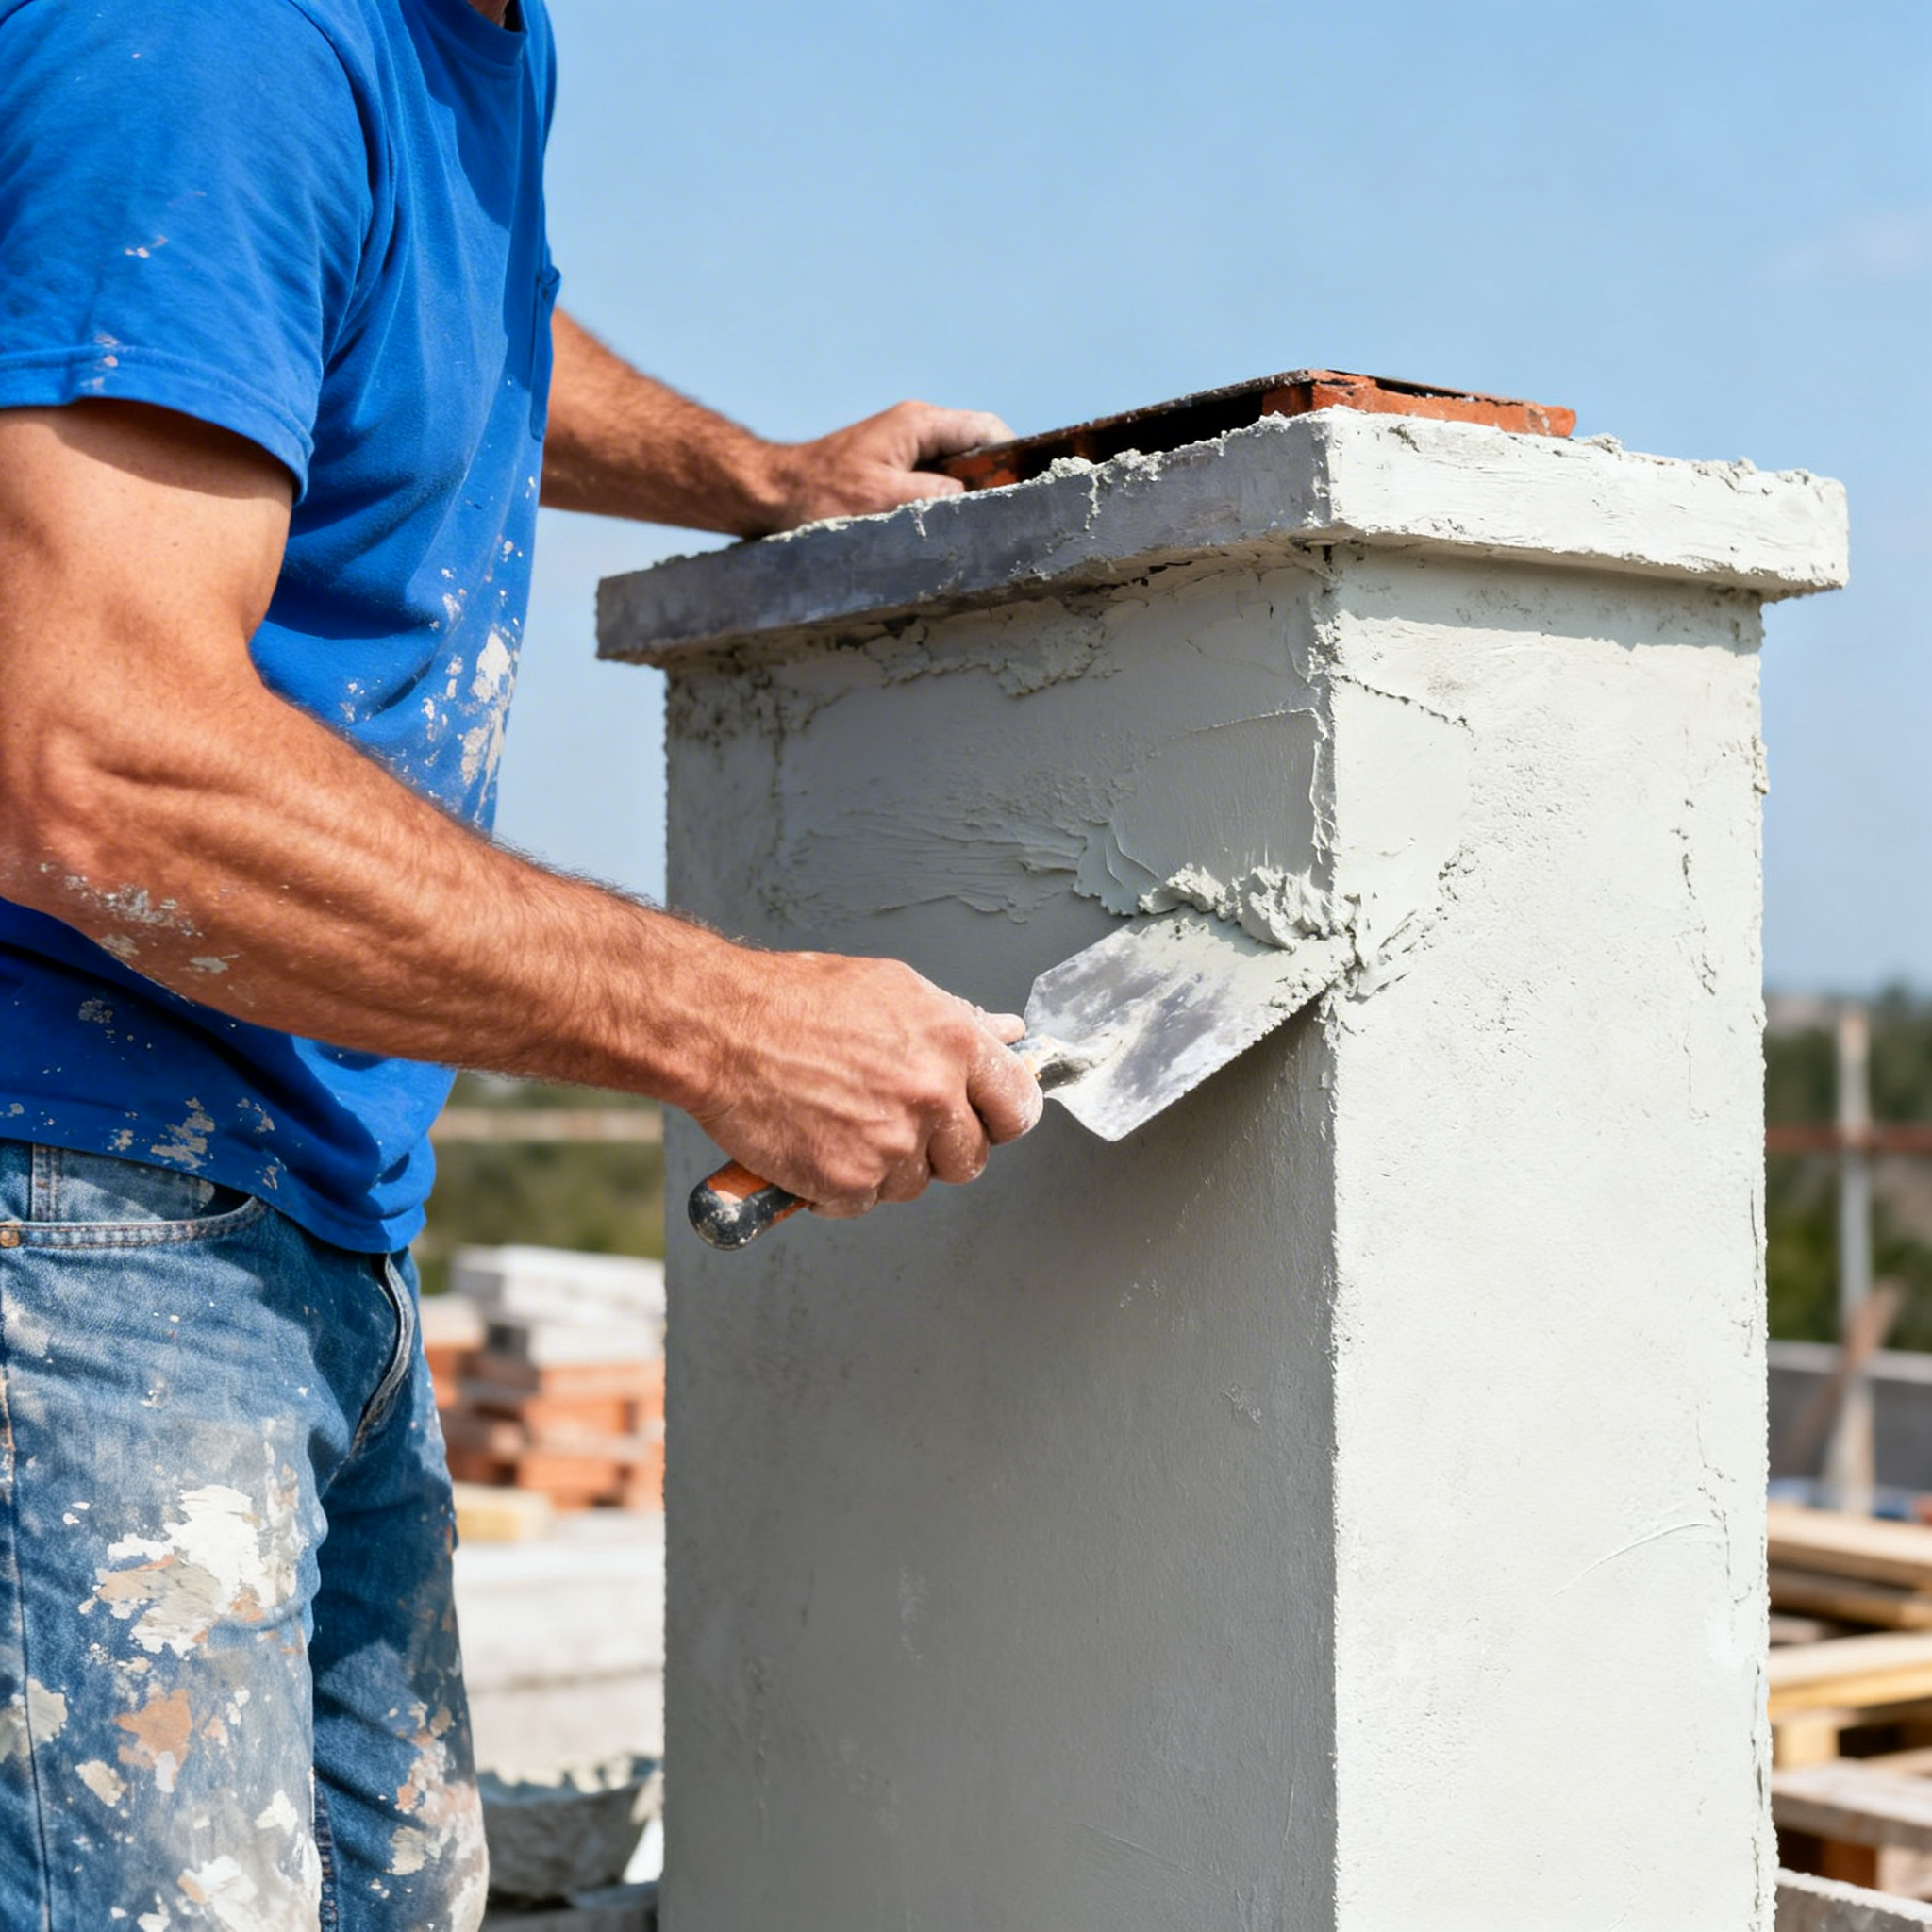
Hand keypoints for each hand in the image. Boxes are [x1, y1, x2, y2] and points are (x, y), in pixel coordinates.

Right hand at [690, 949, 1042, 1217]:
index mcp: (953, 1043)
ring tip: (842, 1118)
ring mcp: (891, 1144)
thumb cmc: (797, 1001)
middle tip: (893, 1119)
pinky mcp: (848, 1182)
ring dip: (885, 1166)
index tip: (983, 1119)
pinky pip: (863, 1203)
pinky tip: (815, 1141)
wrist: (722, 1028)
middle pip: (971, 1160)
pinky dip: (838, 1186)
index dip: (1000, 1117)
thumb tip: (1006, 1037)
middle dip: (939, 1149)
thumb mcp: (894, 989)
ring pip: (914, 1184)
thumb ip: (957, 1021)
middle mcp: (931, 1096)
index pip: (1018, 1106)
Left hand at [754, 401, 1012, 532]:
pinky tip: (940, 530)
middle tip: (1004, 521)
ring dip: (965, 498)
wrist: (771, 495)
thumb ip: (940, 498)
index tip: (1029, 493)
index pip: (988, 432)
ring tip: (974, 530)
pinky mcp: (889, 469)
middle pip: (975, 451)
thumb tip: (979, 504)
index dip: (1015, 460)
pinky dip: (941, 504)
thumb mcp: (888, 501)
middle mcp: (915, 428)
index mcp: (920, 423)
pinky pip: (931, 484)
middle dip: (993, 483)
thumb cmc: (821, 496)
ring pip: (954, 471)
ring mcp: (902, 448)